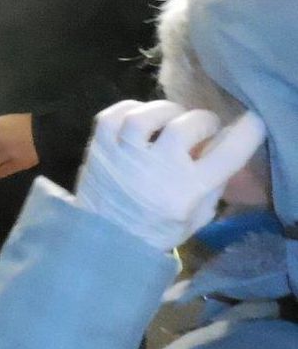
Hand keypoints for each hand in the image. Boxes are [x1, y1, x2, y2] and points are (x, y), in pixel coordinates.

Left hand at [75, 100, 265, 251]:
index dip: (245, 133)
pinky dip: (129, 109)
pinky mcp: (98, 149)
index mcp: (186, 191)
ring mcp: (123, 157)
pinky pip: (112, 115)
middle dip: (202, 120)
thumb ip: (216, 179)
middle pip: (184, 127)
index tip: (251, 122)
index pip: (226, 155)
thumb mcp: (199, 213)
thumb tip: (225, 140)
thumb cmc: (158, 227)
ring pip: (145, 116)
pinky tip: (139, 116)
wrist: (106, 240)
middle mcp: (155, 170)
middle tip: (202, 126)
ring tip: (171, 118)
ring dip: (165, 111)